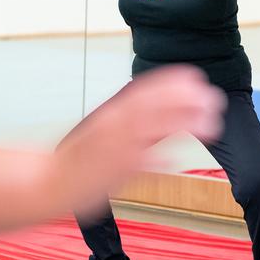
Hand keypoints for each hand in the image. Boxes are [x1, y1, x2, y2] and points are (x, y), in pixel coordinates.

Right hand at [52, 66, 224, 211]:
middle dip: (184, 100)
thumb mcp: (102, 128)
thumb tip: (159, 110)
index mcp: (111, 114)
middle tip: (211, 97)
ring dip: (181, 124)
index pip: (143, 91)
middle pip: (152, 107)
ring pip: (151, 131)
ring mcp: (114, 149)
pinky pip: (140, 164)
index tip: (194, 76)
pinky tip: (178, 160)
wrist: (47, 182)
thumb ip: (129, 119)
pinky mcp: (114, 174)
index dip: (170, 82)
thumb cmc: (78, 158)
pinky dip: (159, 159)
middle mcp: (113, 127)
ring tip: (210, 123)